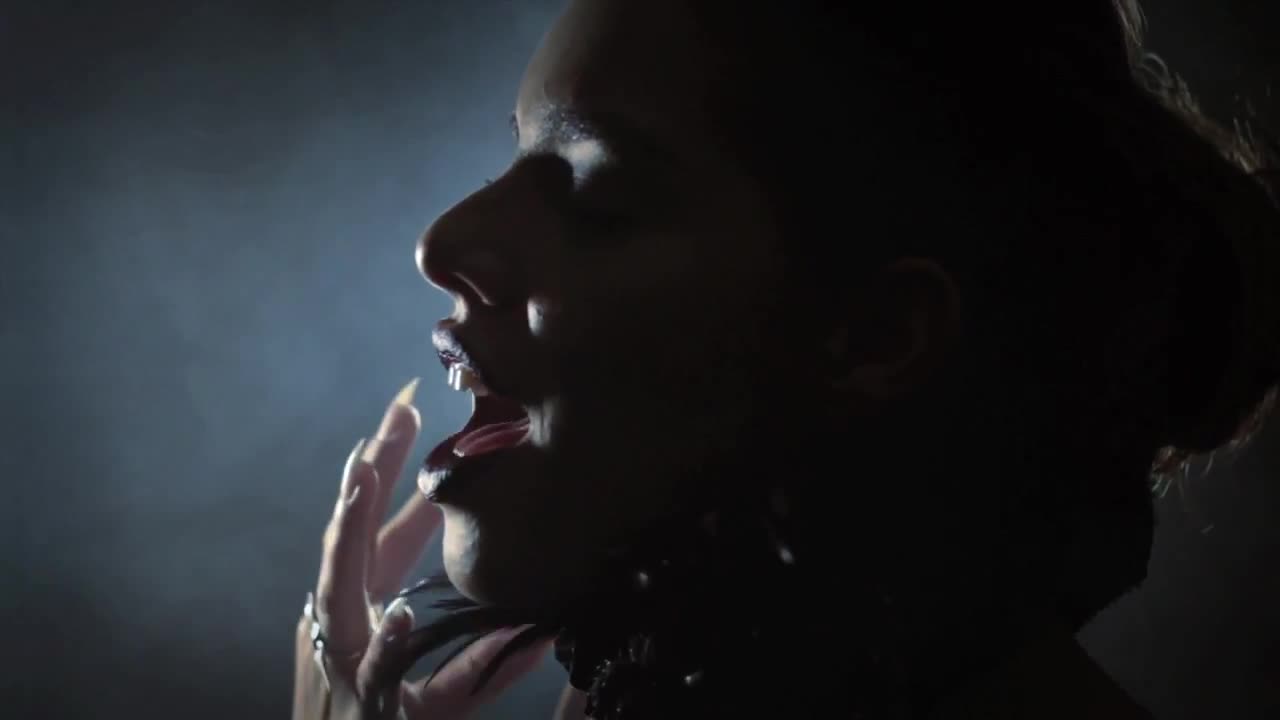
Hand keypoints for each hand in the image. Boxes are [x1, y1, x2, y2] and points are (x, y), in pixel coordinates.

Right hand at [293, 380, 552, 719]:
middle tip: (397, 406)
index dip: (388, 470)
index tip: (409, 407)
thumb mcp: (437, 690)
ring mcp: (343, 659)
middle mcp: (345, 623)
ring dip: (349, 531)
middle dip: (368, 472)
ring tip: (362, 479)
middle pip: (351, 534)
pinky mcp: (362, 704)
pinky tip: (403, 613)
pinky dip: (389, 642)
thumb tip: (536, 629)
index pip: (376, 528)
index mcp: (364, 610)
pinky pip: (376, 670)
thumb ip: (476, 659)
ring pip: (339, 586)